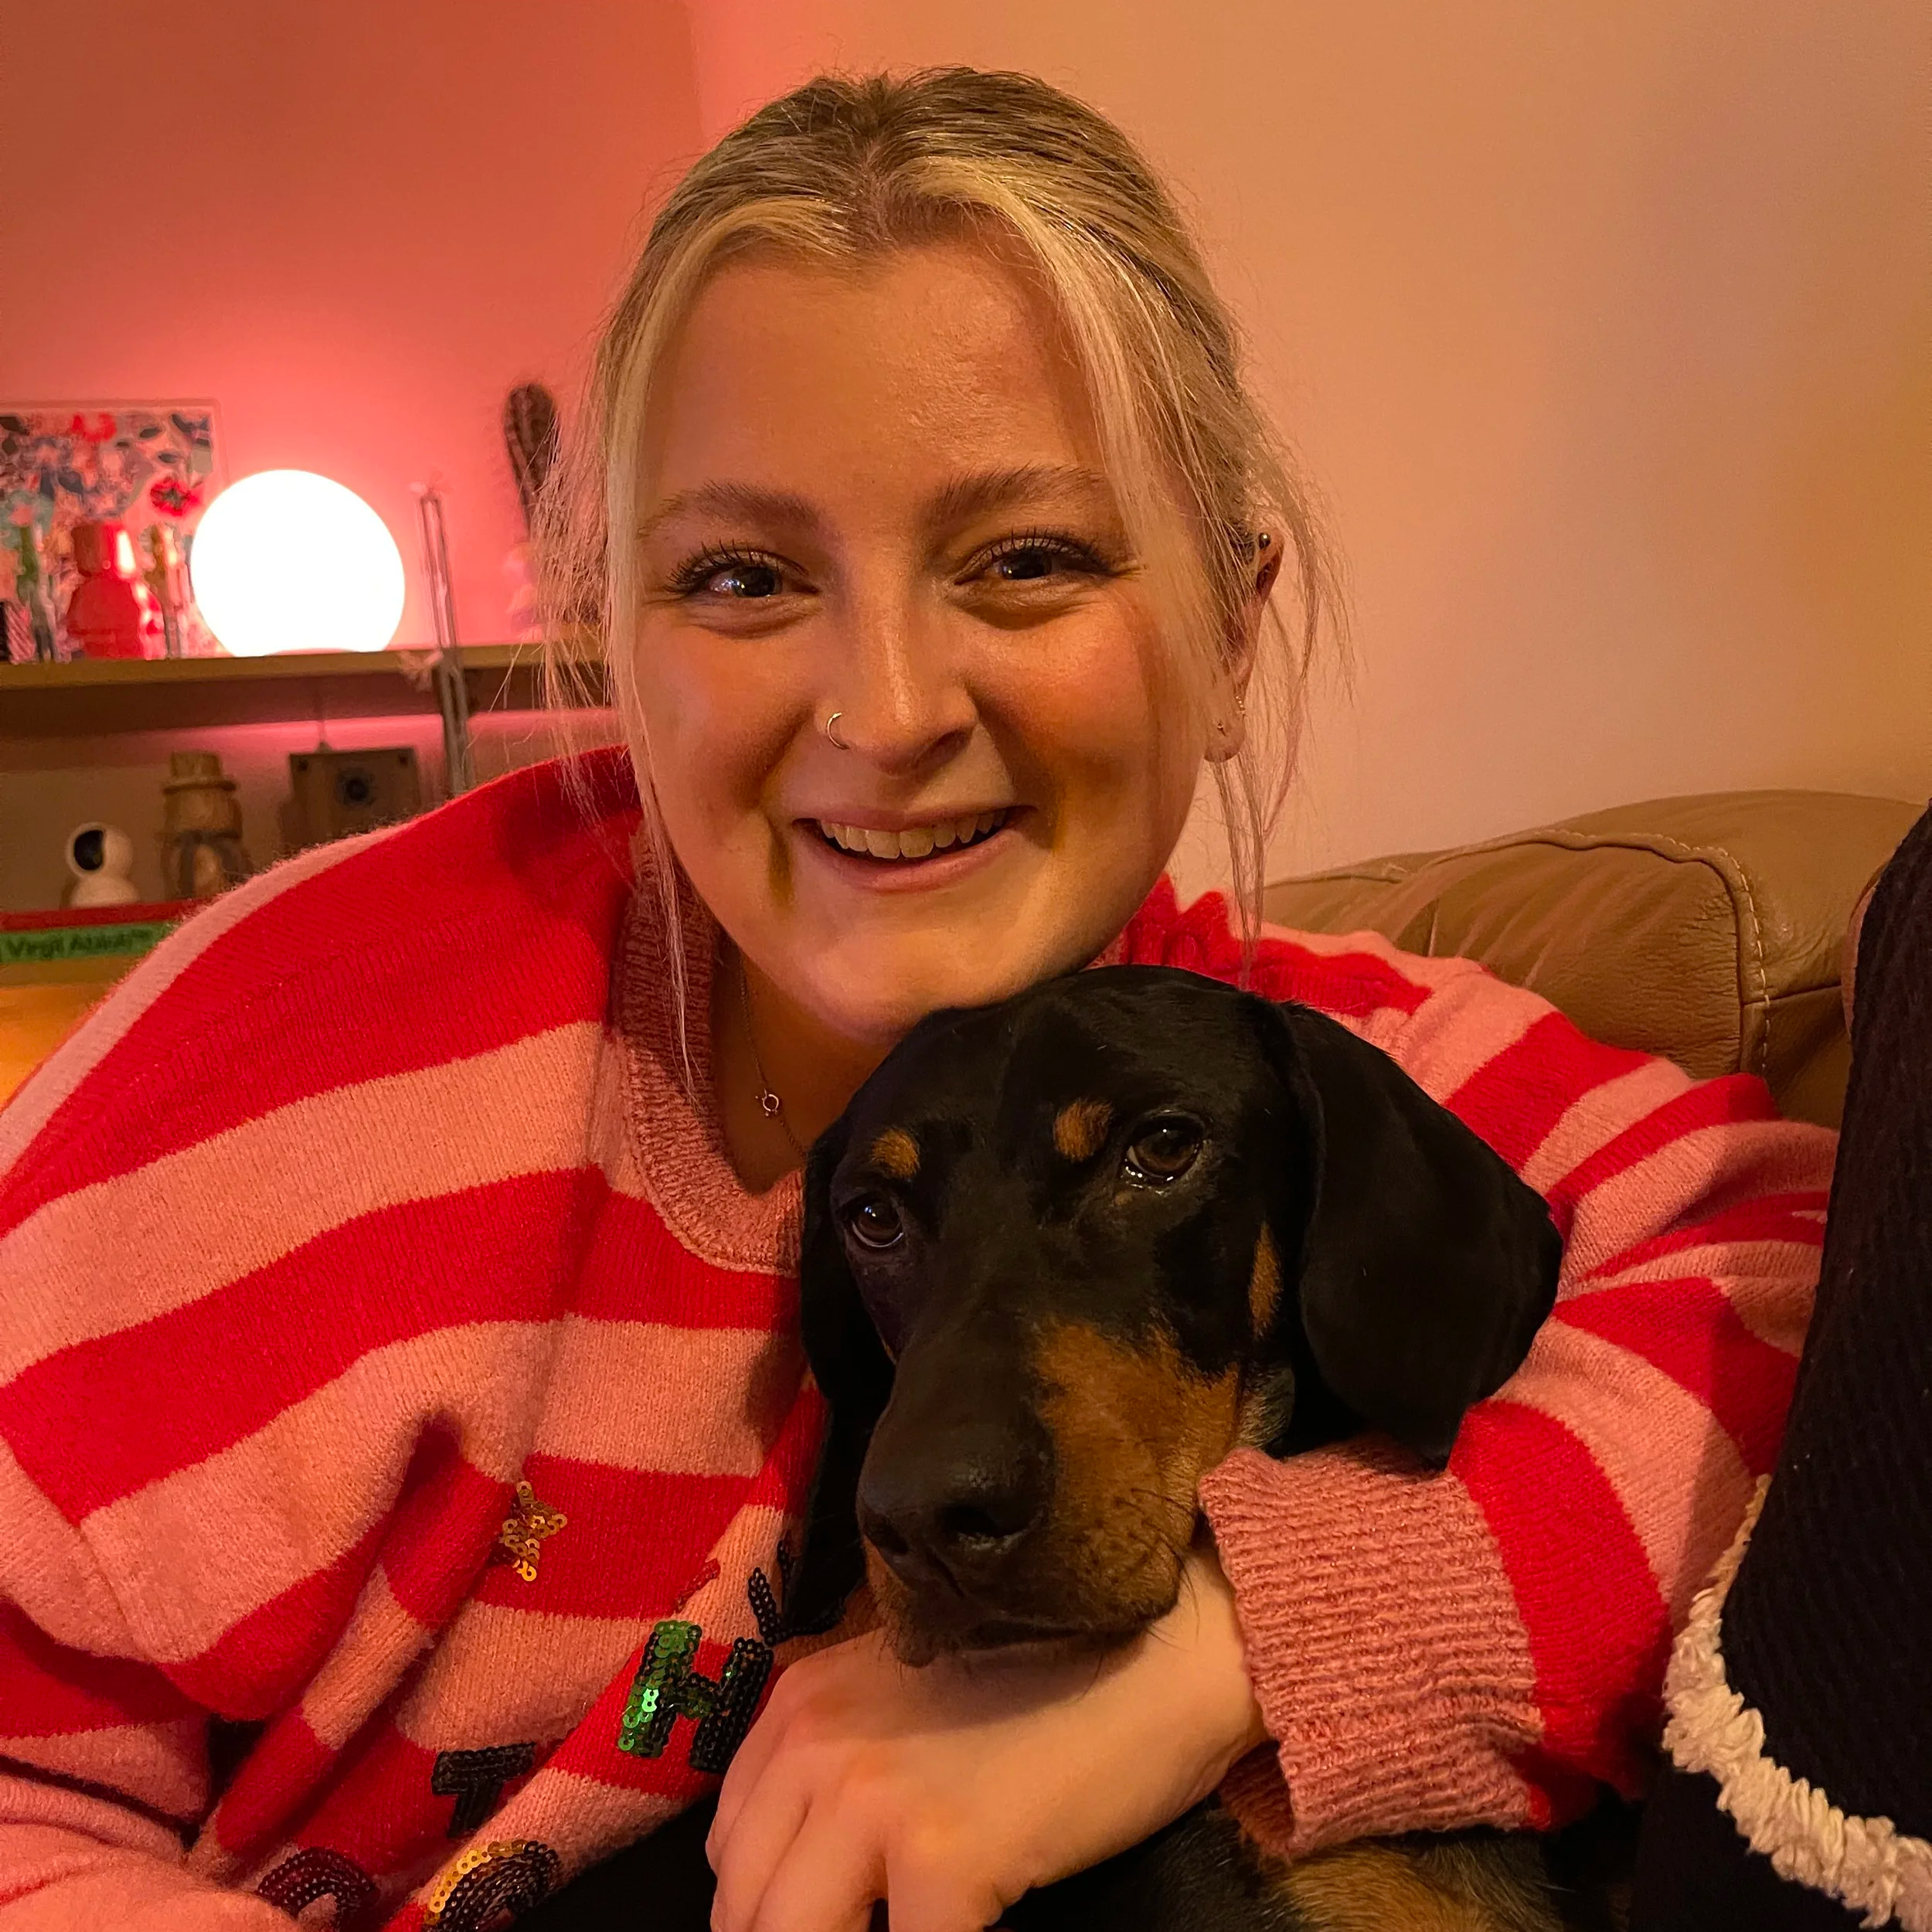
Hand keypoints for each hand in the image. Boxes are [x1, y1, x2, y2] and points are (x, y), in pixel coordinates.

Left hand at [706, 1541, 1267, 1931]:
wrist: (1159, 1657)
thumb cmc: (1047, 1678)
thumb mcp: (901, 1697)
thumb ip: (833, 1758)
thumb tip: (781, 1874)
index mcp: (799, 1703)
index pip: (728, 1850)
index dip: (765, 1908)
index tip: (824, 1917)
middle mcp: (818, 1744)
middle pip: (746, 1910)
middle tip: (878, 1926)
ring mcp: (875, 1801)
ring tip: (914, 1928)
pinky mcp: (943, 1857)